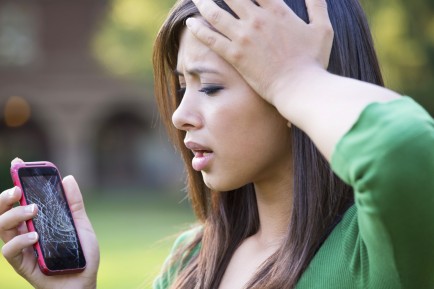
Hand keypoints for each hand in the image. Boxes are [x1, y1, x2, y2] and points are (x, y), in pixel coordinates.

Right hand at [0, 158, 99, 288]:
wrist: (84, 281)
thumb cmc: (81, 254)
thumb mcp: (80, 224)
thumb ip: (73, 203)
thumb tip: (68, 178)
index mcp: (37, 220)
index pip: (20, 199)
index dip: (16, 181)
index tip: (17, 163)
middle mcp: (25, 232)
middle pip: (3, 211)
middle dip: (5, 197)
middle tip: (17, 190)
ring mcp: (22, 248)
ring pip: (1, 228)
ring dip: (13, 215)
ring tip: (32, 210)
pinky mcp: (22, 265)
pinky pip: (10, 251)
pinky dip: (20, 241)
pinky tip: (35, 236)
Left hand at [186, 0, 333, 104]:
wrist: (299, 87)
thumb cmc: (313, 61)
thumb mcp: (323, 28)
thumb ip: (317, 5)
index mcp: (277, 10)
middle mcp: (257, 19)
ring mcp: (244, 37)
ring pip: (216, 13)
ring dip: (204, 3)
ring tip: (197, 0)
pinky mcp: (234, 55)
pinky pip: (211, 38)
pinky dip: (199, 29)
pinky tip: (191, 23)